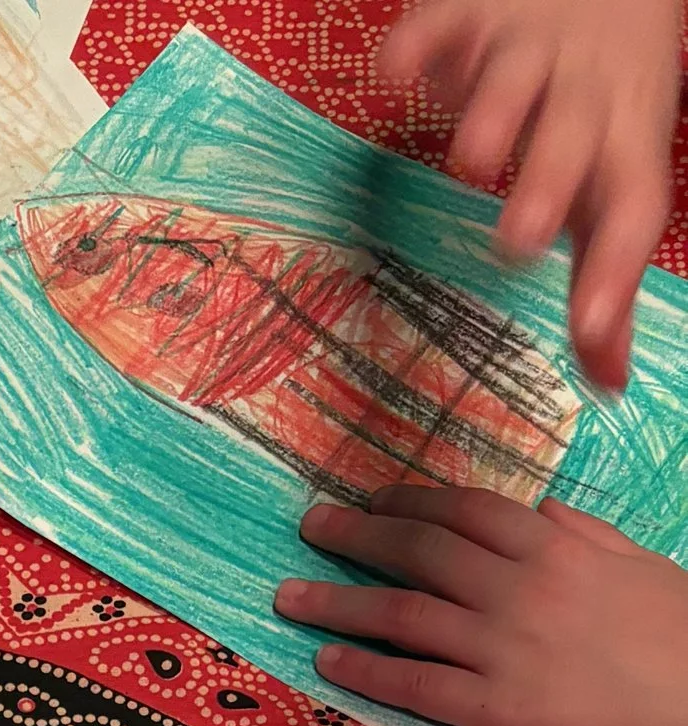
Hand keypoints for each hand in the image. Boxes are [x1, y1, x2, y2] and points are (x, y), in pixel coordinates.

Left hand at [273, 483, 687, 725]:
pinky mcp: (495, 709)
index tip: (368, 498)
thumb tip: (543, 510)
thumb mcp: (638, 565)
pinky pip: (413, 684)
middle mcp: (520, 588)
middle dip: (357, 536)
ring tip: (289, 596)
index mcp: (556, 547)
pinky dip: (364, 670)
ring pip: (402, 614)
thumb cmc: (679, 638)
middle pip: (420, 552)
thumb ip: (583, 535)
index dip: (408, 501)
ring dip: (338, 601)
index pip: (465, 511)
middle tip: (309, 528)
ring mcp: (504, 648)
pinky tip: (326, 661)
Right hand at [377, 0, 681, 386]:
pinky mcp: (472, 13)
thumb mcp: (617, 179)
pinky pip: (445, 22)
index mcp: (624, 141)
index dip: (614, 267)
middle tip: (518, 241)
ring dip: (495, 117)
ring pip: (517, 77)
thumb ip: (603, 274)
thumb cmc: (602, 101)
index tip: (590, 329)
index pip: (634, 206)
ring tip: (468, 164)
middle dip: (548, 185)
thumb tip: (608, 384)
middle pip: (573, 137)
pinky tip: (395, 77)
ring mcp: (528, 47)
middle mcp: (583, 92)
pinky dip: (420, 45)